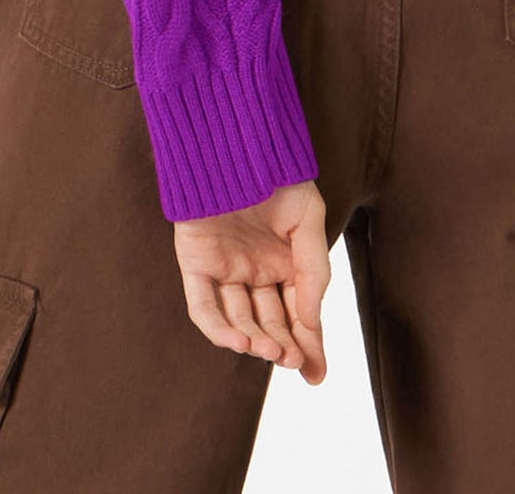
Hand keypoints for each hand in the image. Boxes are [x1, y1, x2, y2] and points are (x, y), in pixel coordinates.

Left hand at [173, 179, 330, 384]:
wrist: (237, 140)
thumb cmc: (277, 174)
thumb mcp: (308, 218)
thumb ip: (313, 268)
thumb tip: (311, 319)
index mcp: (284, 263)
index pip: (297, 314)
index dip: (308, 345)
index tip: (317, 374)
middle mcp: (255, 272)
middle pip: (270, 323)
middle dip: (284, 348)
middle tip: (295, 363)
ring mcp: (225, 270)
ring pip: (239, 320)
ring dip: (255, 341)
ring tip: (271, 350)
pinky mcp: (197, 264)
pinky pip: (204, 305)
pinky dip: (220, 328)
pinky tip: (240, 341)